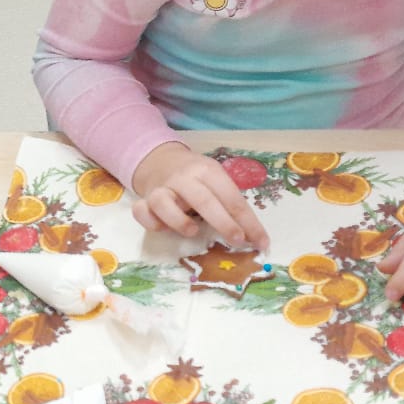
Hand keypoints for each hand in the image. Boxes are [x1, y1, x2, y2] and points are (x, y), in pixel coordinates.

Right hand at [130, 141, 269, 251]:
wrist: (161, 161)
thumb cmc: (196, 178)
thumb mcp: (216, 181)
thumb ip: (229, 204)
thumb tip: (252, 237)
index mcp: (208, 171)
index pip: (232, 198)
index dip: (248, 222)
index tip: (261, 243)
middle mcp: (184, 178)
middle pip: (204, 200)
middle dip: (224, 223)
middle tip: (238, 241)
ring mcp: (161, 188)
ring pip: (164, 203)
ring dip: (179, 221)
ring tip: (192, 231)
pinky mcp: (144, 199)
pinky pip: (142, 211)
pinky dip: (151, 222)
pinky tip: (162, 227)